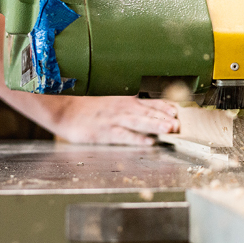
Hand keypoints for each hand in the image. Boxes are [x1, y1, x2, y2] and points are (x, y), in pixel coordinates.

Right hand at [45, 96, 179, 145]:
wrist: (64, 109)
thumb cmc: (87, 107)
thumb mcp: (110, 101)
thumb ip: (129, 104)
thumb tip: (149, 109)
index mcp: (125, 100)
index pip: (149, 102)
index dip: (164, 107)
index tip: (177, 111)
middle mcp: (122, 108)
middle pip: (147, 112)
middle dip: (164, 118)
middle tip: (179, 124)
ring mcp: (114, 120)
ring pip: (138, 122)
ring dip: (155, 125)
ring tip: (169, 129)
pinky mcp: (105, 132)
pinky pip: (124, 136)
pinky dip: (136, 138)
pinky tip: (148, 142)